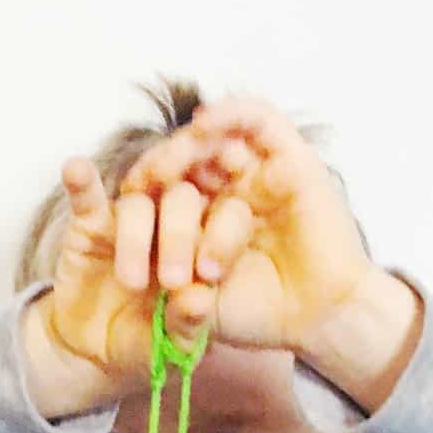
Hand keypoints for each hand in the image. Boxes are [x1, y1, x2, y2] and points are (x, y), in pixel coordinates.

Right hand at [36, 156, 216, 388]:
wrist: (93, 350)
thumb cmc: (145, 344)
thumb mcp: (171, 347)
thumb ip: (188, 325)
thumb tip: (200, 299)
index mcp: (207, 244)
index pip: (225, 221)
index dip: (223, 238)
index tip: (212, 273)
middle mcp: (172, 221)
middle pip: (182, 202)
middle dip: (179, 238)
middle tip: (173, 281)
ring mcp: (132, 217)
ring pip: (137, 204)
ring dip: (135, 238)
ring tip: (131, 280)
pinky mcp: (90, 220)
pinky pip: (87, 195)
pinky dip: (82, 182)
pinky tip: (76, 170)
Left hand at [114, 95, 377, 355]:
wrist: (318, 319)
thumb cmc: (260, 314)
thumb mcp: (198, 301)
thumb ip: (167, 286)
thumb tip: (134, 277)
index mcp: (199, 220)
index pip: (158, 195)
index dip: (135, 200)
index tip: (113, 217)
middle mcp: (226, 189)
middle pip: (182, 162)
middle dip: (156, 172)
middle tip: (142, 191)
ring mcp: (257, 170)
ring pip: (214, 137)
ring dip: (183, 144)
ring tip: (166, 167)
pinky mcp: (290, 157)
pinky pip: (257, 118)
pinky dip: (228, 113)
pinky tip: (201, 124)